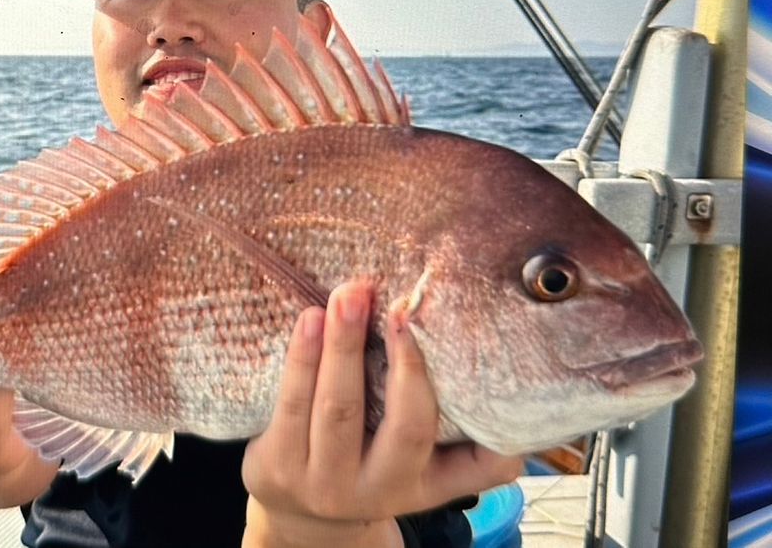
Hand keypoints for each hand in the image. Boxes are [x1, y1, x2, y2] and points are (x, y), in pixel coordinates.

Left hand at [242, 283, 522, 546]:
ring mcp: (318, 479)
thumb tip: (540, 420)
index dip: (426, 383)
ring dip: (339, 346)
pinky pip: (290, 405)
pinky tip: (308, 320)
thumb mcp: (431, 477)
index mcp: (414, 483)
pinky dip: (301, 358)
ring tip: (347, 296)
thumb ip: (479, 457)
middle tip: (394, 303)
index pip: (428, 432)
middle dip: (392, 358)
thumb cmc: (375, 470)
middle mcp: (369, 488)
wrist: (305, 517)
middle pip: (384, 420)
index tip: (422, 328)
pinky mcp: (274, 466)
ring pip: (333, 408)